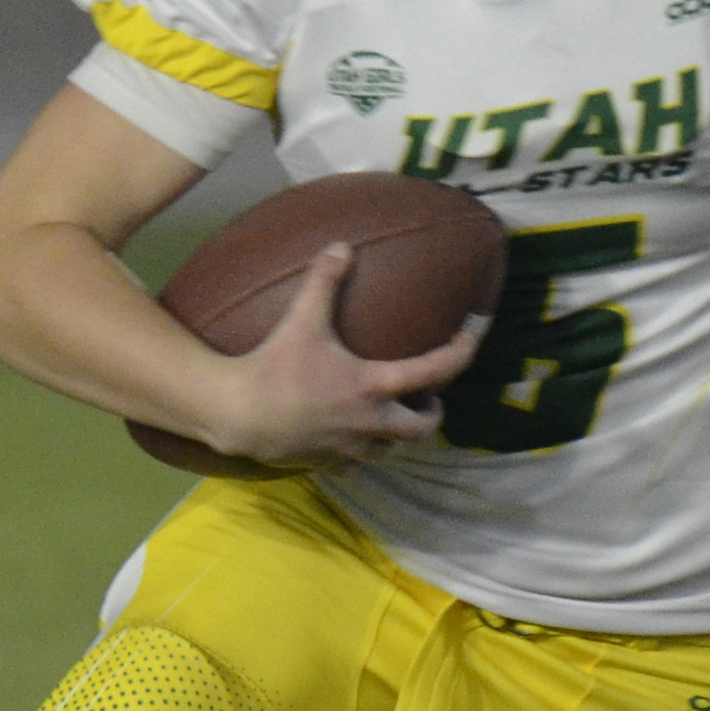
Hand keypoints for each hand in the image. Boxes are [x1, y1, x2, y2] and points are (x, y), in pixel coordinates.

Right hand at [186, 247, 481, 471]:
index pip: (434, 371)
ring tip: (391, 418)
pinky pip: (355, 464)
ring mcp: (350, 447)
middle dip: (431, 415)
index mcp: (373, 386)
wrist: (239, 415)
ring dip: (397, 436)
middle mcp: (370, 421)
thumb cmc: (275, 366)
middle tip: (427, 399)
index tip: (470, 340)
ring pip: (391, 450)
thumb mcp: (302, 319)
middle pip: (421, 429)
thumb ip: (324, 282)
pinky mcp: (327, 462)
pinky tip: (348, 439)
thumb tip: (342, 246)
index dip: (460, 354)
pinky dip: (360, 453)